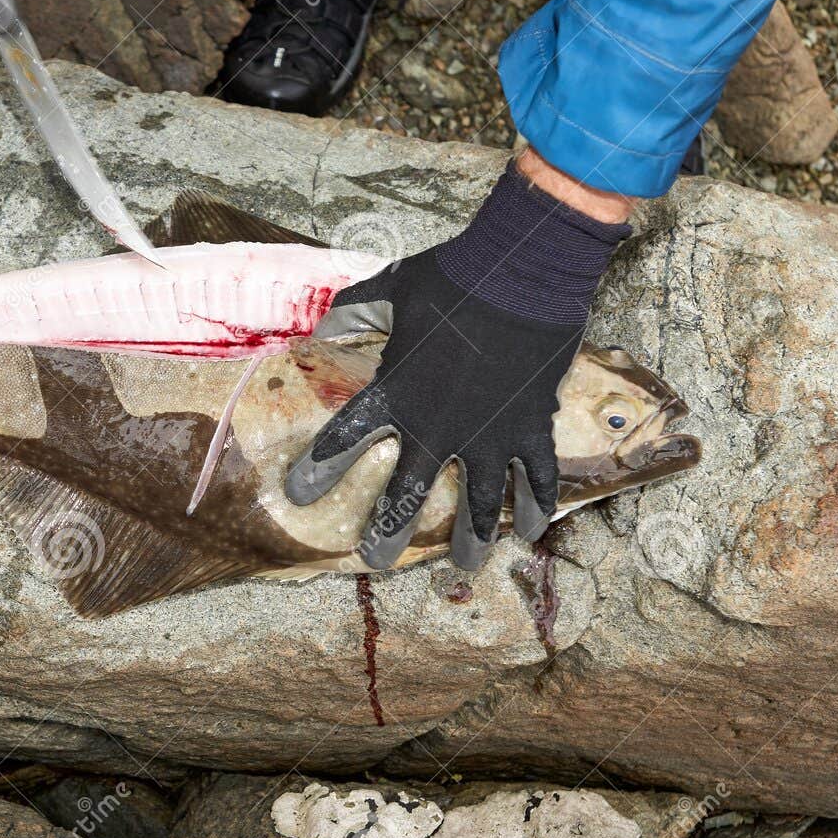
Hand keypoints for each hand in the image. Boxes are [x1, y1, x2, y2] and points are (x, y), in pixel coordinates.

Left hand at [285, 161, 631, 569]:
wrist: (522, 272)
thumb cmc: (453, 278)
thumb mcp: (390, 288)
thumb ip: (351, 311)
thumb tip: (320, 327)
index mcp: (394, 394)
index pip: (342, 441)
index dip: (318, 470)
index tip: (300, 494)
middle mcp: (436, 427)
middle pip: (406, 496)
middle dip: (387, 533)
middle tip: (376, 559)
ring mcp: (487, 434)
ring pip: (478, 504)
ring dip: (471, 538)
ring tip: (464, 565)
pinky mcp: (530, 427)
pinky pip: (536, 477)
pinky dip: (536, 505)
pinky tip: (532, 531)